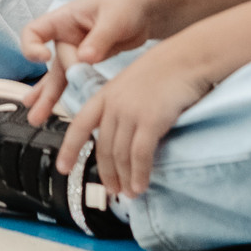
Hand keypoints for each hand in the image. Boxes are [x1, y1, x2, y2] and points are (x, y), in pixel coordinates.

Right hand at [21, 0, 161, 122]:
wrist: (148, 9)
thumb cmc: (128, 3)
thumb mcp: (115, 17)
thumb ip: (100, 38)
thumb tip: (84, 58)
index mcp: (65, 19)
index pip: (34, 32)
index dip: (33, 46)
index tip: (46, 58)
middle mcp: (66, 36)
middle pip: (50, 63)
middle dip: (45, 87)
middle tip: (36, 109)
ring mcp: (77, 50)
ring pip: (60, 76)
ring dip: (50, 97)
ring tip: (37, 119)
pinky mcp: (89, 62)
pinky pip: (75, 80)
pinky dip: (69, 94)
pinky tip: (57, 110)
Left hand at [58, 38, 214, 195]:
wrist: (188, 57)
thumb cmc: (166, 70)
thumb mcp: (132, 83)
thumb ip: (122, 105)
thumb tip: (122, 133)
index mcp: (105, 94)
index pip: (79, 125)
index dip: (69, 149)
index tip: (62, 168)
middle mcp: (113, 104)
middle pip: (103, 146)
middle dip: (106, 173)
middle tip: (112, 190)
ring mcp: (130, 112)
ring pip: (120, 154)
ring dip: (124, 178)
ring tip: (129, 193)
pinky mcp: (150, 120)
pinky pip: (139, 155)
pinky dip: (139, 174)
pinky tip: (140, 185)